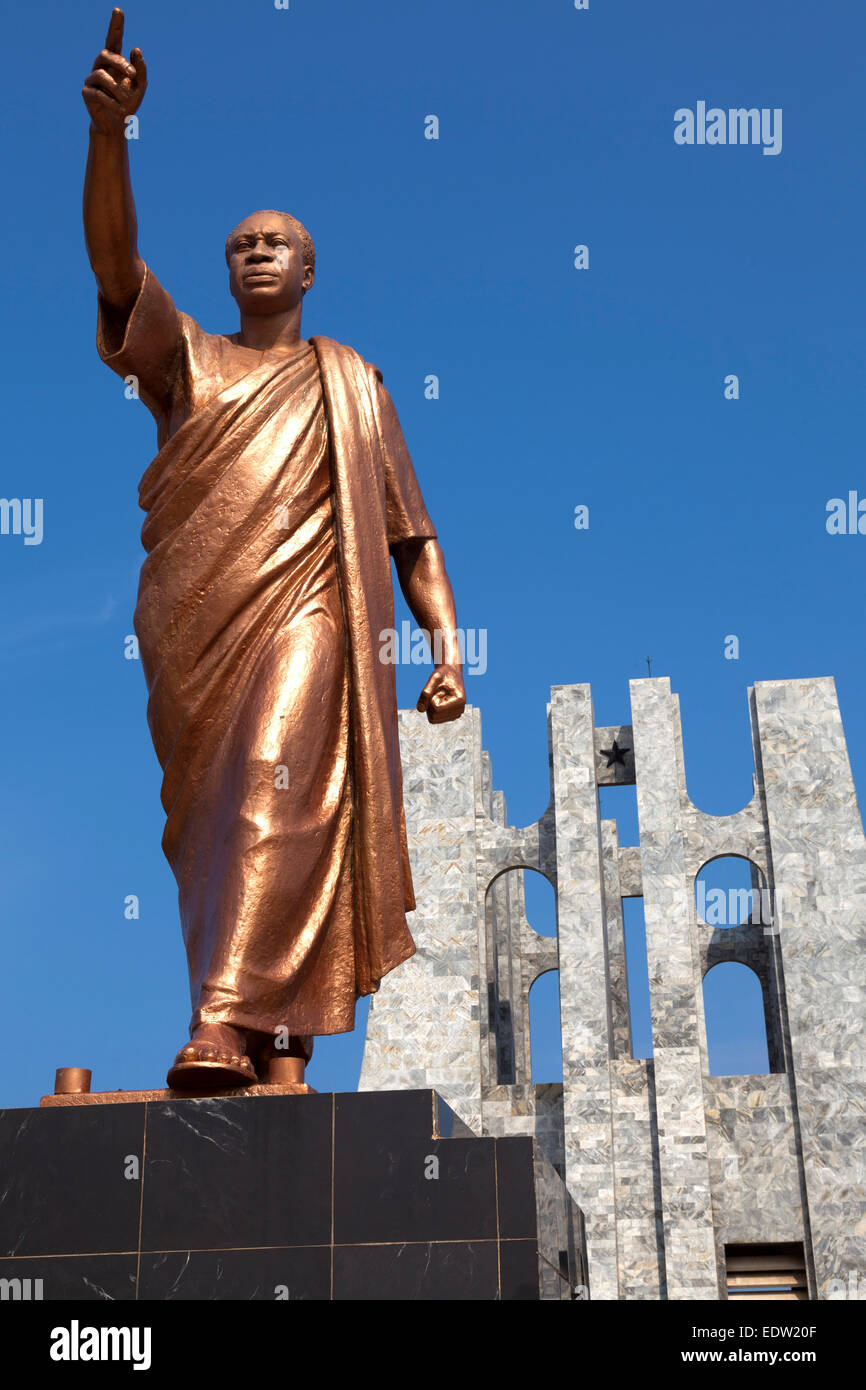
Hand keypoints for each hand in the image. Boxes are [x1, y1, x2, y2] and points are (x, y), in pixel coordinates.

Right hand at [82, 8, 146, 134]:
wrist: (117, 125)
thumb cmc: (128, 103)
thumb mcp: (140, 87)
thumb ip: (141, 69)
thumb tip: (135, 49)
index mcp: (114, 63)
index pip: (114, 40)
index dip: (116, 26)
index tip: (118, 10)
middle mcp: (101, 66)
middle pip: (106, 53)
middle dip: (121, 63)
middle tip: (133, 75)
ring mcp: (92, 78)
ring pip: (102, 75)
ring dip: (118, 89)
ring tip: (125, 102)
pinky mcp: (87, 92)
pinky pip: (99, 93)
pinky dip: (112, 102)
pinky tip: (119, 110)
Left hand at [417, 664, 465, 723]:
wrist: (451, 673)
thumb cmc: (443, 674)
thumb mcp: (434, 678)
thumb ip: (426, 693)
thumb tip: (420, 710)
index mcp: (459, 701)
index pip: (436, 708)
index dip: (431, 698)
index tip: (437, 689)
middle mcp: (459, 711)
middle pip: (434, 717)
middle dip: (430, 704)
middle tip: (436, 692)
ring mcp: (455, 715)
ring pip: (433, 719)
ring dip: (431, 707)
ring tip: (438, 696)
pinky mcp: (451, 716)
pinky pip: (435, 719)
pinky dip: (433, 710)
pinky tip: (439, 700)